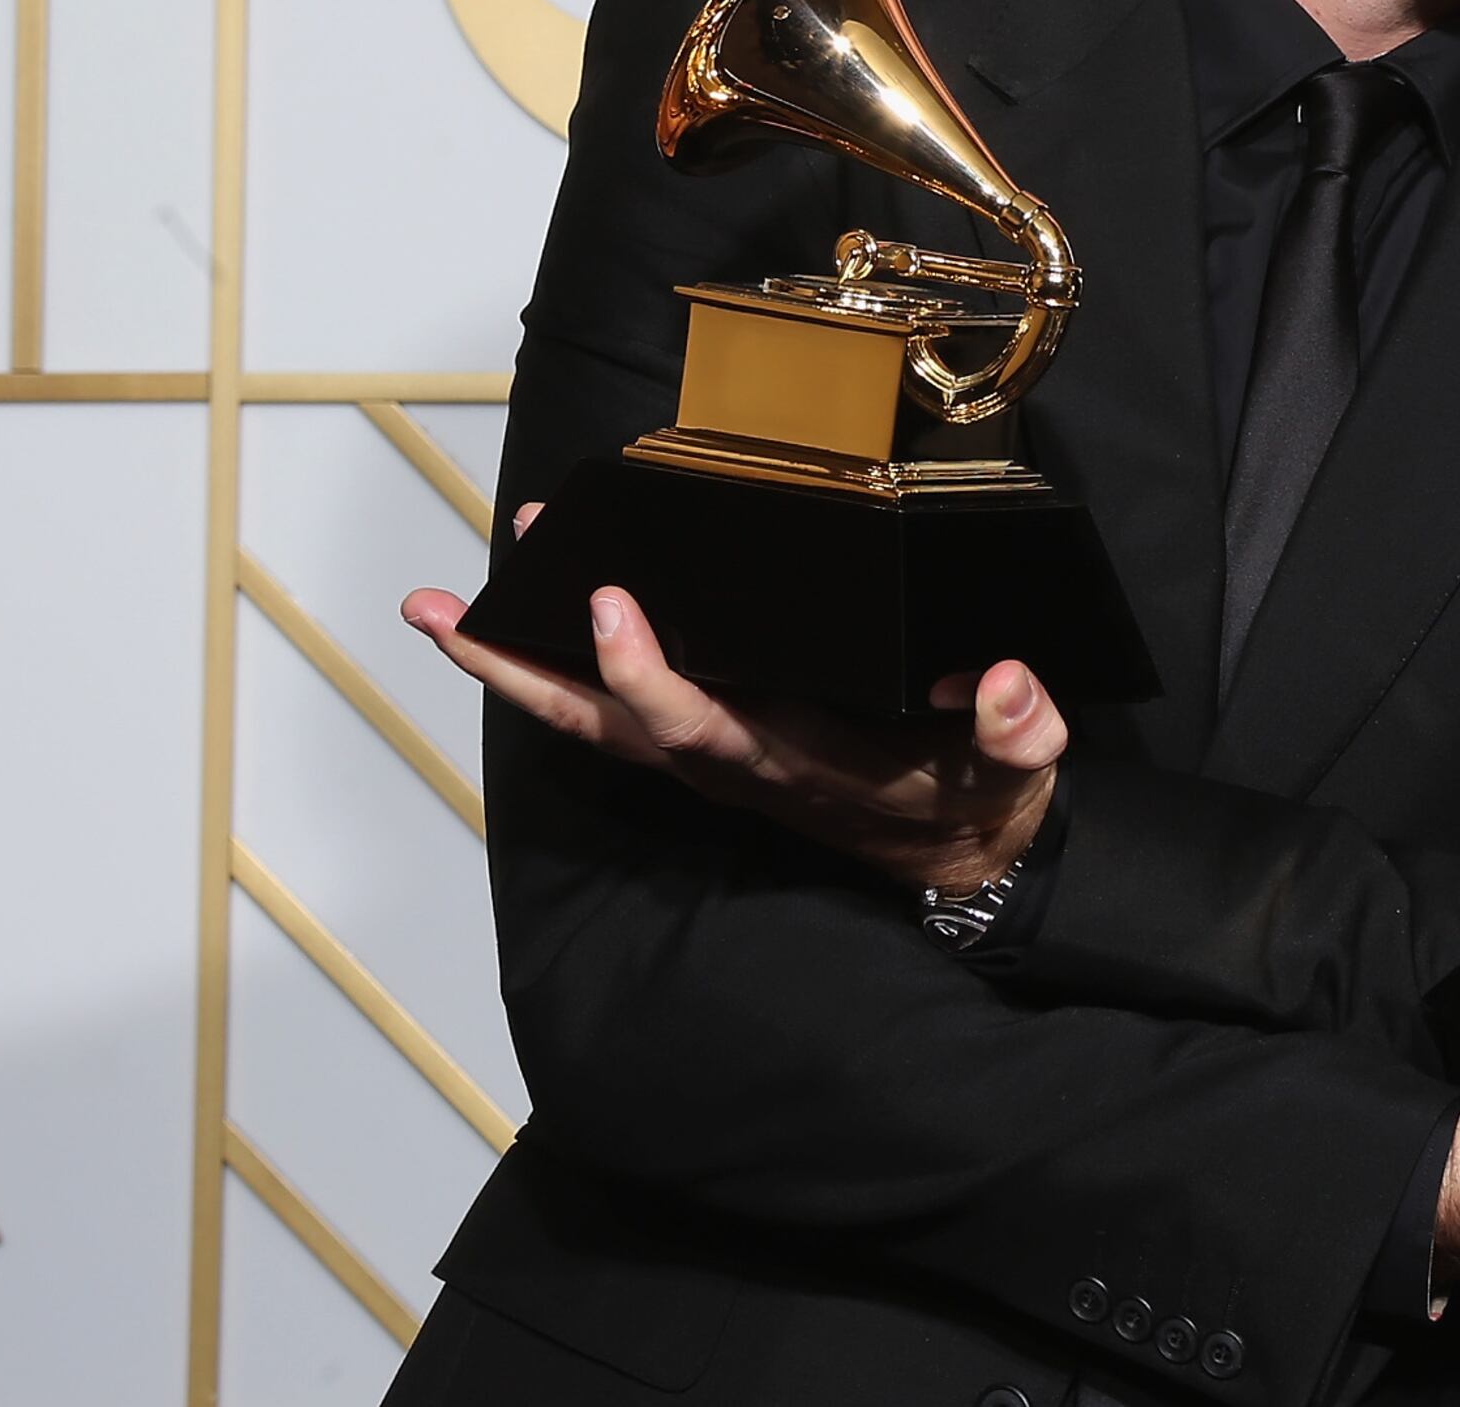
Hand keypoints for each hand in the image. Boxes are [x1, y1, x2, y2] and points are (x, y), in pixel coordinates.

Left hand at [402, 503, 1068, 893]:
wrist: (963, 856)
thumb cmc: (978, 797)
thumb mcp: (1017, 766)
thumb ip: (1018, 727)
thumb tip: (1003, 684)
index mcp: (790, 761)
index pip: (698, 722)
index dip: (646, 673)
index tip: (610, 604)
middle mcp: (727, 762)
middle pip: (600, 724)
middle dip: (521, 666)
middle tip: (447, 608)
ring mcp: (709, 757)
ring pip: (589, 719)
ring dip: (513, 665)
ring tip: (442, 607)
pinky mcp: (709, 743)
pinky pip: (612, 713)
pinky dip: (554, 670)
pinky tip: (517, 621)